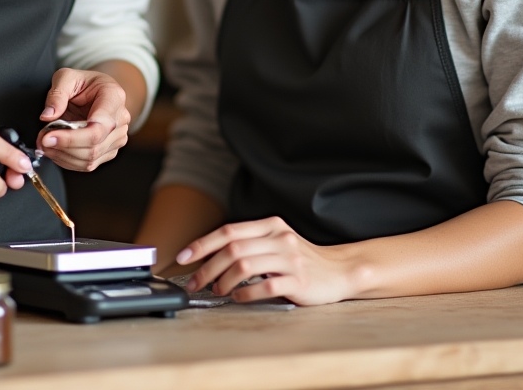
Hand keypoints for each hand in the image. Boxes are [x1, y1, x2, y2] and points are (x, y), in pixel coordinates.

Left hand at [36, 68, 129, 170]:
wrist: (98, 90)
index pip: (97, 128)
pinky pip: (88, 164)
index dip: (71, 138)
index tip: (47, 137)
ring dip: (62, 156)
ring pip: (89, 159)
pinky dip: (67, 161)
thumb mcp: (66, 77)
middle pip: (93, 147)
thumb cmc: (84, 82)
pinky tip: (55, 150)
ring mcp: (117, 138)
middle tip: (40, 140)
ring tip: (45, 143)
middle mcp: (121, 120)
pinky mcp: (109, 151)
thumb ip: (57, 94)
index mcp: (114, 97)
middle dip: (62, 147)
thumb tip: (47, 116)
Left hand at [176, 216, 355, 305]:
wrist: (339, 271)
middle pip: (232, 249)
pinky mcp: (298, 280)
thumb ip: (248, 244)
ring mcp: (290, 258)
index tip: (183, 256)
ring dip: (223, 281)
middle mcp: (278, 238)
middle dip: (207, 267)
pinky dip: (246, 294)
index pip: (228, 231)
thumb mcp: (275, 243)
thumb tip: (209, 258)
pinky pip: (265, 287)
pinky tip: (238, 298)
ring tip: (217, 291)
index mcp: (269, 225)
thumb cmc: (301, 260)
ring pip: (244, 266)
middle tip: (195, 282)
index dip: (202, 244)